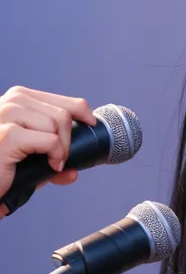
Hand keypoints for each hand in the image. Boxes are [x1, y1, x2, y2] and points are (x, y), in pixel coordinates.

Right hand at [0, 85, 95, 217]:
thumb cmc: (2, 171)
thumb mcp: (31, 162)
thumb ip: (52, 161)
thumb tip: (73, 173)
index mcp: (18, 100)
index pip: (61, 100)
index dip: (81, 111)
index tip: (90, 123)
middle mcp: (10, 102)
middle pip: (63, 113)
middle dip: (70, 139)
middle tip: (61, 160)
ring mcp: (6, 115)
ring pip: (57, 124)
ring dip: (63, 149)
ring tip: (53, 164)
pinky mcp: (7, 135)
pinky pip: (51, 140)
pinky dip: (56, 155)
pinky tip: (50, 166)